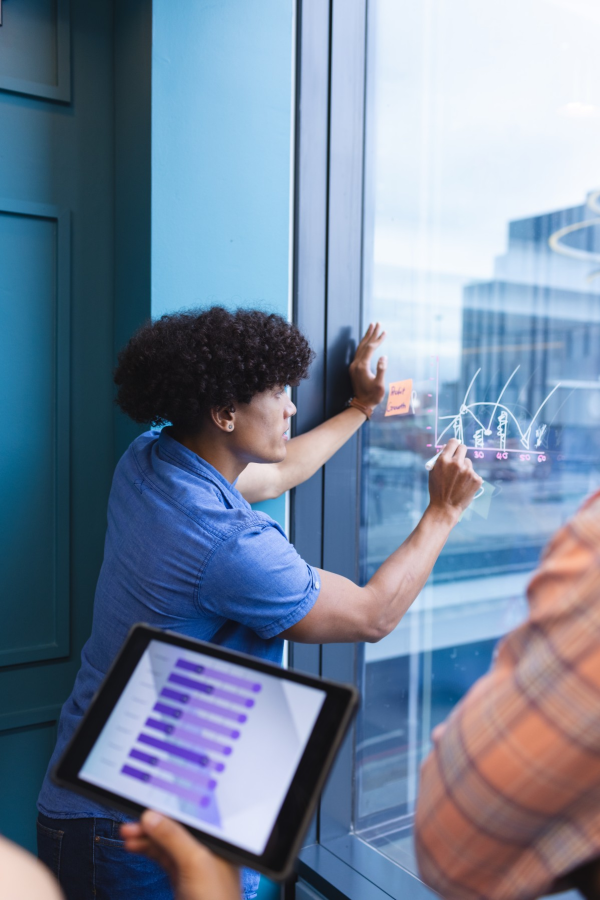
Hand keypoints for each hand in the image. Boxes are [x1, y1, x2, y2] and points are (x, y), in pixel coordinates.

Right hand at [121, 811, 240, 899]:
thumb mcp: (194, 863)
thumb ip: (174, 838)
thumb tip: (152, 816)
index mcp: (217, 839)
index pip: (190, 815)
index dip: (167, 808)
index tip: (145, 804)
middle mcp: (206, 847)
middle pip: (175, 828)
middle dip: (151, 825)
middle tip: (129, 825)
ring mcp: (193, 863)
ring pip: (166, 843)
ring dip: (145, 837)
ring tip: (126, 835)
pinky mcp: (182, 877)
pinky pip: (162, 857)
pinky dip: (147, 850)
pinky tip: (134, 846)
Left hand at [349, 323, 386, 407]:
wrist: (362, 404)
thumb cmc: (373, 396)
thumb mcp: (379, 385)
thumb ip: (381, 370)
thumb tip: (384, 357)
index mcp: (362, 366)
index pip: (370, 348)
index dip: (378, 339)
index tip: (385, 331)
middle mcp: (356, 364)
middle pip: (364, 345)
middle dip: (371, 333)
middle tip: (377, 323)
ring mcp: (354, 366)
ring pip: (360, 347)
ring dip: (366, 337)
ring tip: (371, 327)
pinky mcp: (354, 368)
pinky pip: (359, 352)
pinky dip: (364, 345)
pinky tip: (367, 342)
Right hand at [427, 440, 482, 522]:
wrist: (445, 507)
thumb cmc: (437, 490)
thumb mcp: (433, 472)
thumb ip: (440, 459)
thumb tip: (447, 448)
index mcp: (443, 460)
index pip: (453, 442)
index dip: (454, 444)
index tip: (455, 446)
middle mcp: (456, 463)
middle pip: (463, 448)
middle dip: (460, 452)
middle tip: (459, 459)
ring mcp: (468, 471)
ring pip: (468, 463)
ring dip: (464, 468)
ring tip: (458, 481)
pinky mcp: (476, 479)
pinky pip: (474, 474)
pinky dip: (470, 479)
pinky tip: (464, 487)